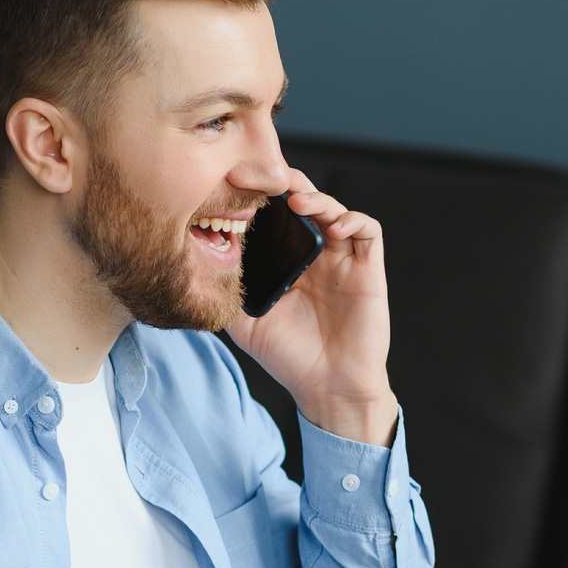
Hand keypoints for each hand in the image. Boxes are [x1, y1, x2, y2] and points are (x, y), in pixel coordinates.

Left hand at [229, 173, 399, 446]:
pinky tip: (333, 228)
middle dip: (284, 184)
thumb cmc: (289, 358)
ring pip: (333, 209)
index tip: (234, 186)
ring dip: (316, 198)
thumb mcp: (245, 322)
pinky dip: (352, 220)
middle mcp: (314, 254)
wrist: (328, 388)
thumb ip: (228, 290)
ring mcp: (342, 259)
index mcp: (286, 261)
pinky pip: (368, 230)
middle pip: (303, 201)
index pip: (274, 216)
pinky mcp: (368, 269)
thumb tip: (200, 259)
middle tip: (262, 180)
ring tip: (295, 201)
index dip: (259, 197)